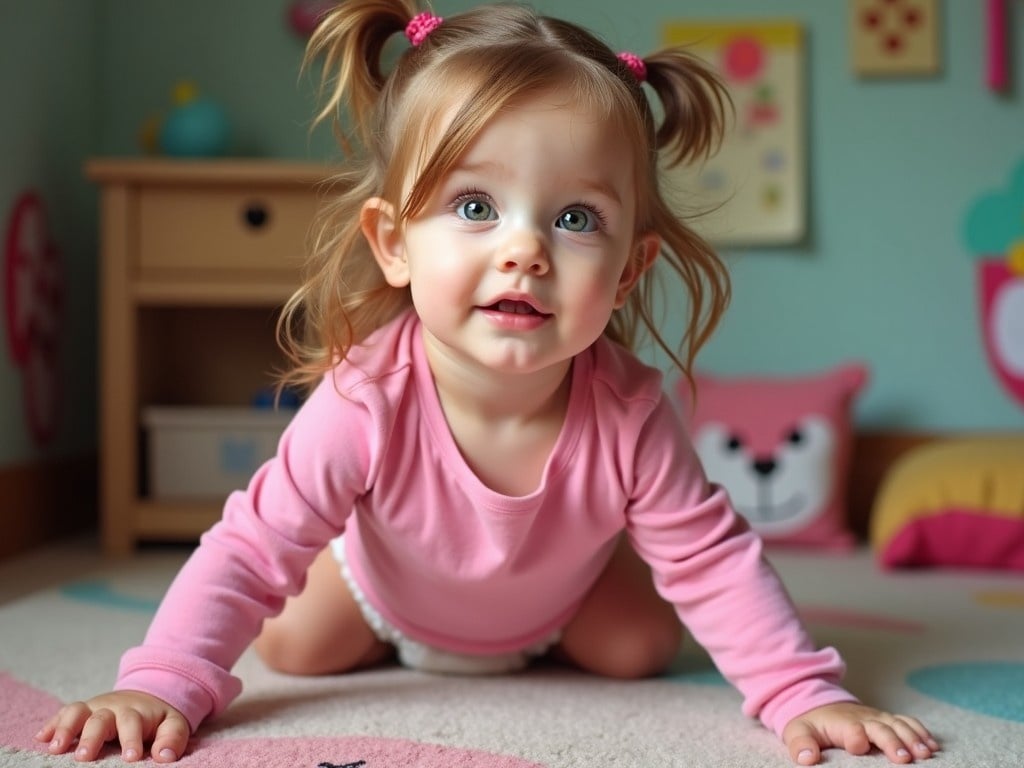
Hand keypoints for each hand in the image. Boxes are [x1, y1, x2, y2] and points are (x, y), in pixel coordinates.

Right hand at [35, 690, 189, 762]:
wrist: (146, 694)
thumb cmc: (157, 718)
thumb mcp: (173, 724)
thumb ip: (172, 738)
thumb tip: (165, 757)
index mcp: (137, 712)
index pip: (133, 723)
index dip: (131, 739)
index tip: (131, 757)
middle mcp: (112, 708)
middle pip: (101, 718)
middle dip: (92, 737)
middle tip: (84, 757)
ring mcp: (94, 708)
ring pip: (78, 712)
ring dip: (66, 728)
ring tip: (56, 748)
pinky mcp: (81, 711)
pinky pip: (64, 713)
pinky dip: (52, 724)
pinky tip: (41, 738)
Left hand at [782, 702, 939, 764]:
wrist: (821, 705)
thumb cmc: (812, 725)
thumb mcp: (797, 733)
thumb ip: (800, 744)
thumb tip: (806, 758)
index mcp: (841, 723)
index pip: (850, 729)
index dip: (855, 737)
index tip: (858, 746)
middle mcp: (863, 719)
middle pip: (880, 727)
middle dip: (892, 741)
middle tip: (904, 758)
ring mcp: (878, 718)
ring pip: (898, 724)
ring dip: (913, 737)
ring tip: (926, 753)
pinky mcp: (888, 719)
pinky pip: (907, 722)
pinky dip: (921, 732)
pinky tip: (933, 746)